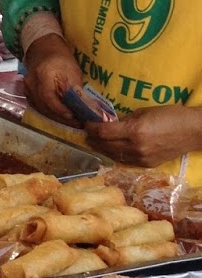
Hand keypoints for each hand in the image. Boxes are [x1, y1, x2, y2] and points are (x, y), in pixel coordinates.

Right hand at [21, 33, 84, 123]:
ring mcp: (27, 90)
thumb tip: (86, 108)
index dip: (65, 113)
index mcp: (42, 76)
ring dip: (58, 118)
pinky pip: (39, 108)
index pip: (51, 101)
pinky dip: (51, 113)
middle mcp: (31, 85)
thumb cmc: (60, 57)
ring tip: (72, 121)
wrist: (43, 48)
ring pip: (42, 110)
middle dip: (63, 119)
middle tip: (79, 124)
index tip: (79, 119)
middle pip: (46, 109)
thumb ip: (76, 90)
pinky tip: (61, 116)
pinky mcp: (28, 94)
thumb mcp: (72, 71)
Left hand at [83, 108, 201, 168]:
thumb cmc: (170, 115)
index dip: (91, 128)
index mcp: (134, 130)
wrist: (193, 131)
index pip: (103, 132)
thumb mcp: (145, 111)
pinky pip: (124, 160)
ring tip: (94, 142)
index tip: (86, 124)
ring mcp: (140, 158)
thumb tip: (110, 123)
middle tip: (86, 134)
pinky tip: (111, 149)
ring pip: (112, 155)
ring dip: (101, 148)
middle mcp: (135, 147)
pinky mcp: (146, 165)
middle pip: (104, 145)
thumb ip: (125, 119)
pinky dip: (115, 154)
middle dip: (92, 139)